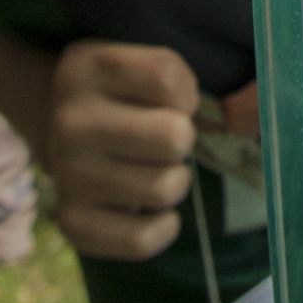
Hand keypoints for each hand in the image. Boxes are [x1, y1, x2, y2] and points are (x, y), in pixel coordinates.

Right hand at [46, 42, 202, 260]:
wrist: (62, 135)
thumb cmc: (123, 97)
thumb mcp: (139, 63)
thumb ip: (180, 76)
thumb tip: (241, 115)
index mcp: (87, 66)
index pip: (166, 76)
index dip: (185, 93)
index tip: (170, 101)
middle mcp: (70, 120)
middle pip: (174, 137)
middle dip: (182, 139)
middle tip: (164, 140)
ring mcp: (67, 174)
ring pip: (166, 188)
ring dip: (175, 180)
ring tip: (153, 169)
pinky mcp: (71, 222)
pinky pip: (143, 239)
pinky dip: (162, 226)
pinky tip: (150, 209)